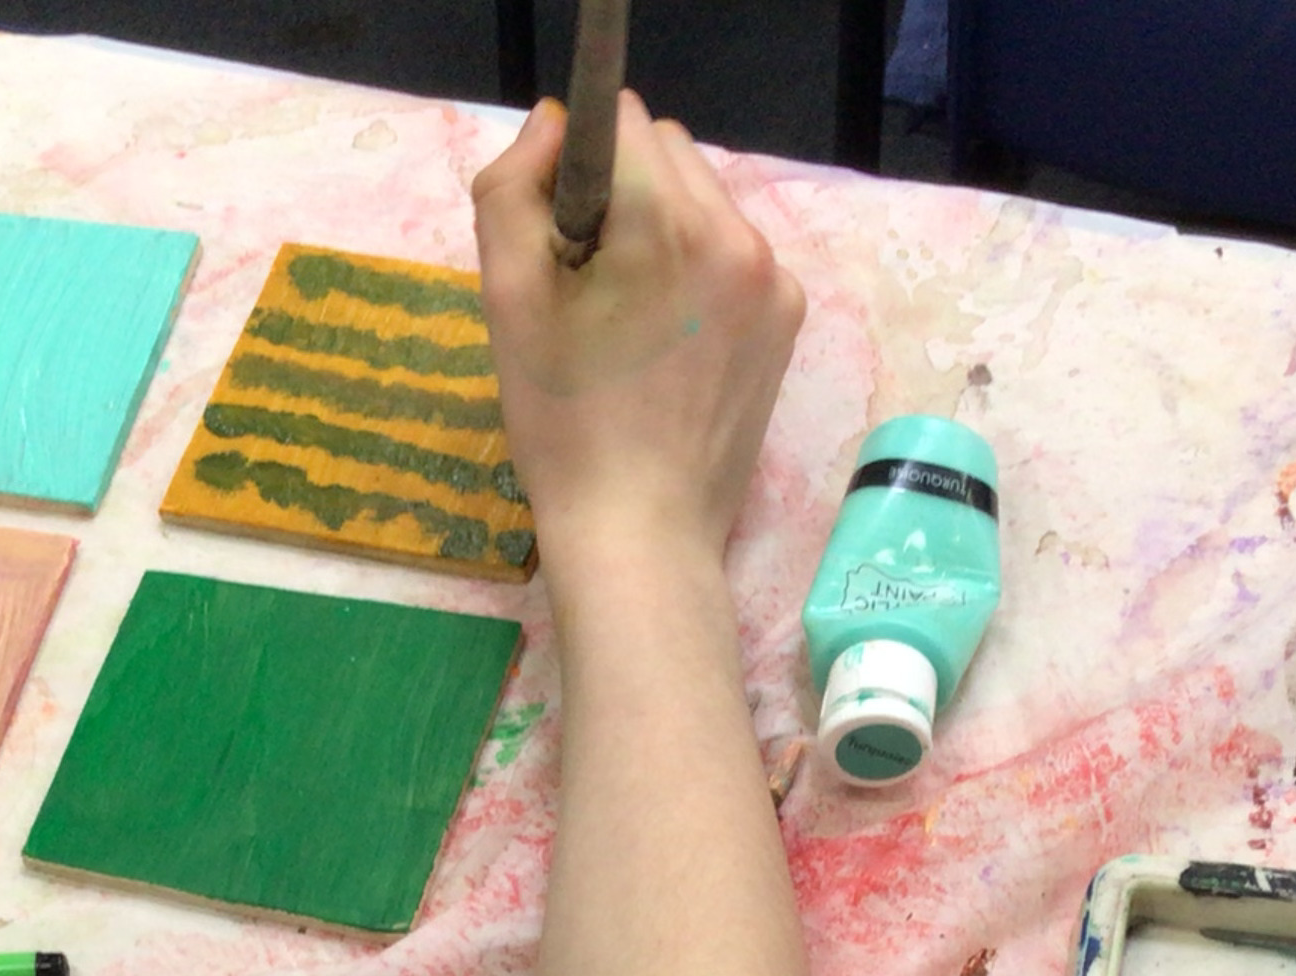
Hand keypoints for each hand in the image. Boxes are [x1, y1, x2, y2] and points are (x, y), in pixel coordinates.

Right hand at [472, 93, 804, 579]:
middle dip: (621, 192)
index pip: (618, 120)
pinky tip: (668, 342)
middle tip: (589, 286)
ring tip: (628, 319)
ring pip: (704, 200)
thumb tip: (552, 126)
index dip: (573, 166)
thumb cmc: (563, 425)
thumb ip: (512, 189)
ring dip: (660, 229)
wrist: (641, 535)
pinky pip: (734, 252)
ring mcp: (774, 278)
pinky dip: (698, 272)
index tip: (559, 239)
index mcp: (669, 221)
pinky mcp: (788, 319)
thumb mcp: (507, 300)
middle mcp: (738, 234)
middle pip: (667, 151)